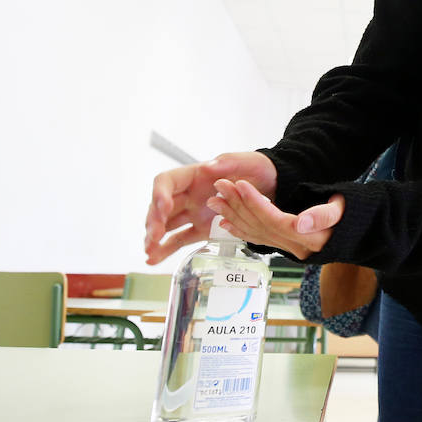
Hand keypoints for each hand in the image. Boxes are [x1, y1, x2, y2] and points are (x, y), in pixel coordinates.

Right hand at [143, 152, 276, 263]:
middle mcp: (189, 194)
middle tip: (153, 236)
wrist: (273, 185)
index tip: (163, 207)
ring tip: (148, 252)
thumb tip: (208, 167)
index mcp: (194, 175)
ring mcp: (193, 212)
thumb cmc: (257, 169)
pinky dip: (166, 249)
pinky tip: (153, 259)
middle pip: (161, 206)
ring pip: (166, 225)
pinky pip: (180, 239)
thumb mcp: (246, 161)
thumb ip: (227, 163)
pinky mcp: (202, 229)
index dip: (159, 194)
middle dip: (154, 221)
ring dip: (154, 238)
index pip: (166, 182)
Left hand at [206, 178, 345, 259]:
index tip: (240, 184)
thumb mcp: (344, 209)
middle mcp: (296, 248)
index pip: (274, 218)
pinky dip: (241, 231)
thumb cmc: (354, 214)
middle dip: (237, 205)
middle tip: (219, 187)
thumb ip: (324, 215)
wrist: (362, 233)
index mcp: (308, 237)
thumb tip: (300, 222)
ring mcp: (290, 250)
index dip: (255, 202)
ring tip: (214, 202)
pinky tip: (226, 223)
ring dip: (233, 217)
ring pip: (255, 233)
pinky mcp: (286, 248)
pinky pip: (259, 240)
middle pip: (260, 226)